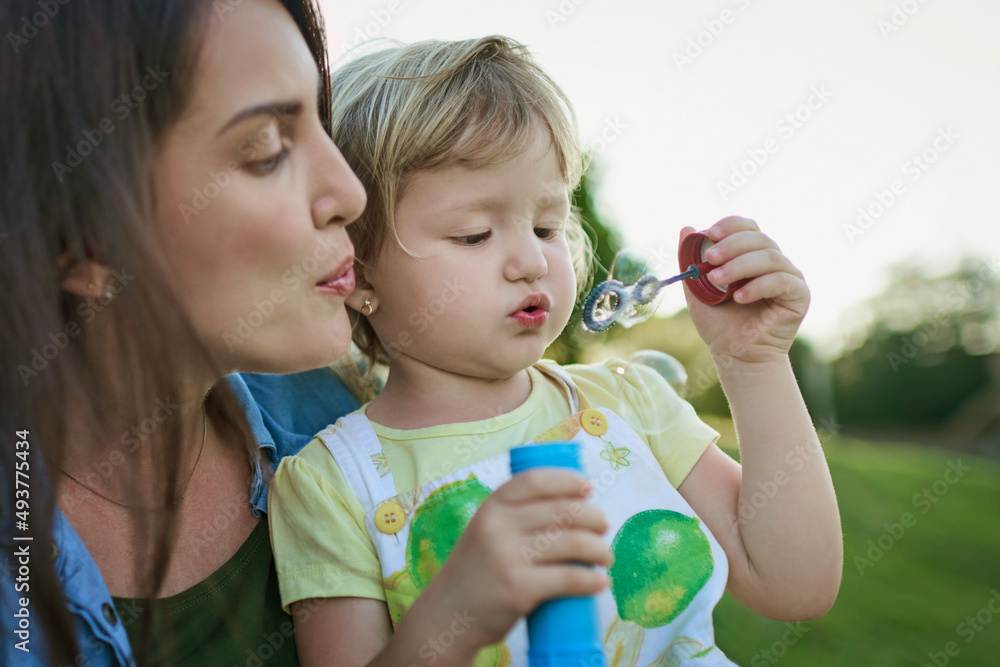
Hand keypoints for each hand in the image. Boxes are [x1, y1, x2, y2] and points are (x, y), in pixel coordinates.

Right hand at [418, 469, 611, 653]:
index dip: (567, 480)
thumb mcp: (486, 530)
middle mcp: (497, 526)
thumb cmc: (477, 570)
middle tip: (603, 526)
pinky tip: (600, 582)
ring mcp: (507, 557)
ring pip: (573, 543)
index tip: (587, 488)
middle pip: (562, 510)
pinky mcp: (518, 589)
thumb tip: (572, 503)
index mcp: (491, 507)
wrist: (447, 614)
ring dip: (600, 549)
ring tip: (606, 556)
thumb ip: (515, 516)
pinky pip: (568, 578)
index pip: (535, 480)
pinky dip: (592, 580)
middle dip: (593, 516)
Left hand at [680, 217, 808, 364]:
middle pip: (759, 238)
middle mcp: (774, 262)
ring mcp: (789, 277)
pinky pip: (782, 281)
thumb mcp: (697, 289)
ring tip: (716, 280)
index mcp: (752, 255)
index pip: (748, 228)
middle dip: (732, 245)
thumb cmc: (719, 322)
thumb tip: (686, 228)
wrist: (735, 356)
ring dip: (740, 266)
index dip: (731, 226)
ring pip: (770, 257)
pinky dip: (758, 286)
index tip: (709, 233)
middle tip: (709, 259)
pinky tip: (739, 297)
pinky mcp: (800, 296)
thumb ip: (691, 260)